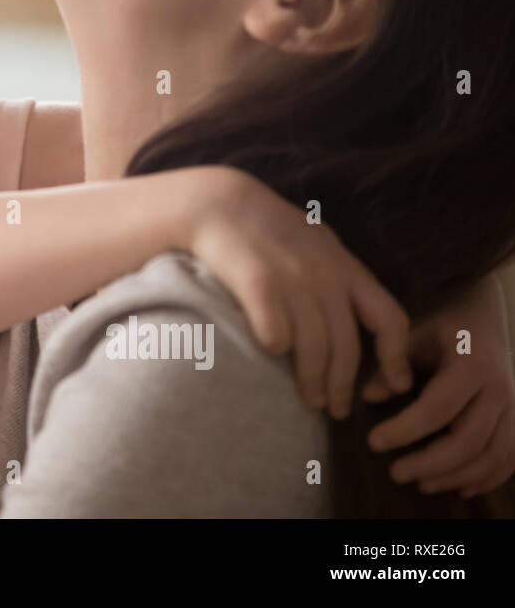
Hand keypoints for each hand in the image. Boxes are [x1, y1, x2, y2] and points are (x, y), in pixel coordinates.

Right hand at [188, 167, 412, 418]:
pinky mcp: (258, 285)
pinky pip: (275, 335)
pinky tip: (270, 356)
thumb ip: (337, 275)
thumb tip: (359, 315)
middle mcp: (326, 276)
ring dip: (312, 382)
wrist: (217, 204)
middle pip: (348, 347)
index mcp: (346, 267)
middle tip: (335, 410)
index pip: (391, 320)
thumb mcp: (316, 242)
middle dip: (343, 386)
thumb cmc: (265, 227)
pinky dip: (275, 350)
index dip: (398, 359)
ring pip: (314, 349)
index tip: (395, 386)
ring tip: (307, 400)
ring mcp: (293, 280)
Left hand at [359, 274, 514, 497]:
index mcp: (471, 365)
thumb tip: (368, 397)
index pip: (437, 408)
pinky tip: (461, 488)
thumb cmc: (443, 326)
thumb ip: (392, 361)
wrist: (485, 317)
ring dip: (456, 476)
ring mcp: (514, 407)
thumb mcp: (413, 332)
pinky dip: (489, 478)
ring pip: (493, 455)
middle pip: (469, 440)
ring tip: (421, 484)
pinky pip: (510, 457)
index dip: (405, 429)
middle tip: (395, 472)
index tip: (373, 441)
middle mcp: (500, 390)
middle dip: (431, 463)